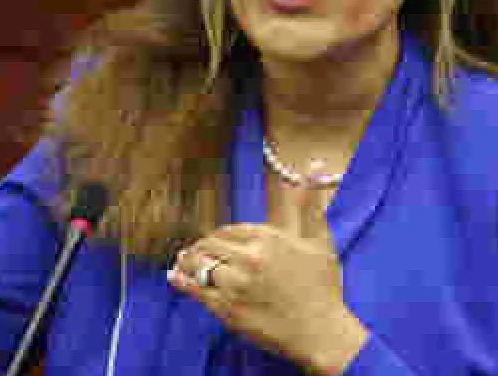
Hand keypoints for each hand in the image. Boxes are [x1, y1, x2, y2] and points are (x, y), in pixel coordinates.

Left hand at [168, 185, 367, 374]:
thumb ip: (309, 204)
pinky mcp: (226, 308)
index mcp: (267, 237)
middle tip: (195, 252)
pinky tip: (174, 277)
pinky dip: (180, 281)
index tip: (217, 241)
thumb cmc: (323, 287)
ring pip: (199, 265)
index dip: (219, 236)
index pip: (229, 230)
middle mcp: (248, 257)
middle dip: (202, 248)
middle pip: (210, 245)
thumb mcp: (320, 240)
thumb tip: (314, 166)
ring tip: (182, 261)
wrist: (321, 332)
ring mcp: (235, 284)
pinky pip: (194, 289)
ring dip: (188, 262)